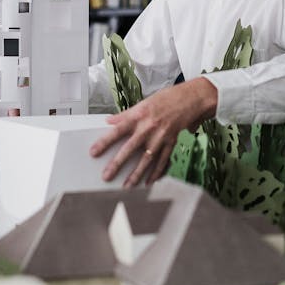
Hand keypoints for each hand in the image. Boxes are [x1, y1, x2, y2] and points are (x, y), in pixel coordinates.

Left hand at [89, 77, 216, 186]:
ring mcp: (161, 136)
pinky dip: (156, 172)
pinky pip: (162, 160)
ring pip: (146, 159)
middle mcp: (149, 127)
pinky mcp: (171, 142)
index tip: (94, 152)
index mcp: (139, 115)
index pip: (117, 130)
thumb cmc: (166, 99)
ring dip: (136, 174)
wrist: (190, 98)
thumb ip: (126, 114)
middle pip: (130, 148)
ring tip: (127, 186)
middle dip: (118, 163)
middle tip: (107, 175)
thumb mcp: (143, 103)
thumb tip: (110, 121)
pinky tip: (149, 181)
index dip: (104, 141)